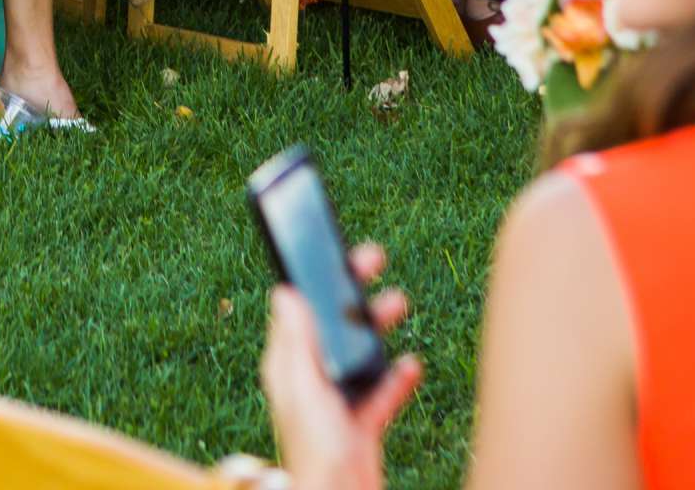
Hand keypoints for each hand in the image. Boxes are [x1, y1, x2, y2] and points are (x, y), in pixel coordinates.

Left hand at [259, 243, 424, 489]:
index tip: (331, 245)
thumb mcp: (305, 388)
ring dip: (376, 329)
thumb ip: (297, 342)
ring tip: (401, 303)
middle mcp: (309, 379)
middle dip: (351, 292)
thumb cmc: (315, 450)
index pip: (298, 308)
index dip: (313, 275)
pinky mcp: (359, 425)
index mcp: (288, 365)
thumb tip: (282, 291)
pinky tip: (411, 364)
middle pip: (331, 324)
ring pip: (358, 352)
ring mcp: (335, 402)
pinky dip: (395, 377)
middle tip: (374, 259)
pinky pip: (380, 392)